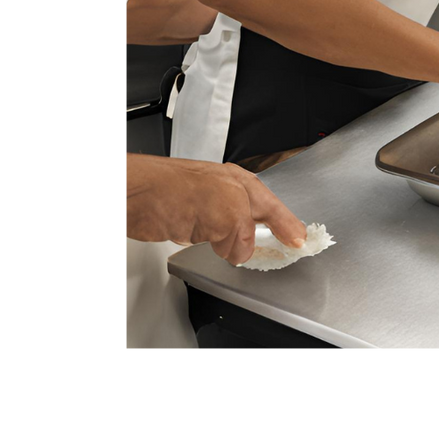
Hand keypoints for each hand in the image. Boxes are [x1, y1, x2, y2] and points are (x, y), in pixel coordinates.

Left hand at [122, 155, 306, 266]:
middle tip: (286, 247)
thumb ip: (244, 235)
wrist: (137, 195)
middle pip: (258, 215)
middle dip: (272, 232)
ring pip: (236, 228)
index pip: (275, 208)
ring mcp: (207, 205)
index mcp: (242, 185)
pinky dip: (223, 246)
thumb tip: (243, 252)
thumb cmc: (176, 189)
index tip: (301, 241)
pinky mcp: (188, 219)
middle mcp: (227, 192)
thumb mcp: (227, 211)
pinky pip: (215, 236)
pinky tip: (222, 251)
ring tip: (254, 254)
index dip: (290, 226)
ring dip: (245, 242)